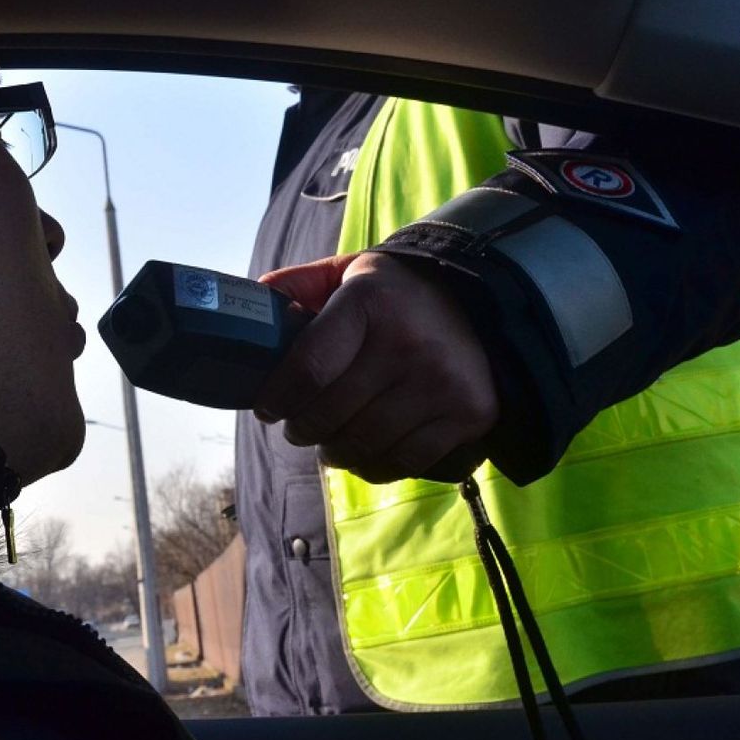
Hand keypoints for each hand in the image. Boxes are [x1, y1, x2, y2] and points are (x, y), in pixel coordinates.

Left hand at [253, 251, 499, 483]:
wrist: (484, 304)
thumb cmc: (398, 296)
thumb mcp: (350, 273)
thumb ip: (300, 285)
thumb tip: (255, 302)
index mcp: (369, 302)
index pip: (308, 368)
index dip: (278, 397)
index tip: (268, 408)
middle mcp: (407, 343)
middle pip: (329, 415)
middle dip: (301, 429)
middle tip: (298, 427)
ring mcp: (440, 383)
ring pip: (362, 444)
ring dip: (333, 452)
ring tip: (328, 443)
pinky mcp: (467, 413)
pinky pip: (402, 462)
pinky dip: (373, 466)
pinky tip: (363, 454)